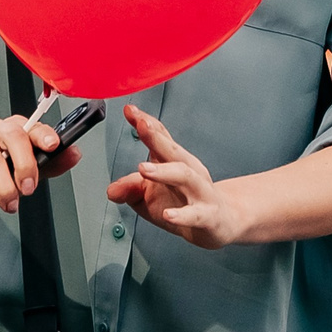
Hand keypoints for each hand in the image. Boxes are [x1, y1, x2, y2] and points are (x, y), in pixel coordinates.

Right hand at [0, 113, 74, 227]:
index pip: (32, 127)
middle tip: (28, 188)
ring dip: (4, 188)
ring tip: (9, 205)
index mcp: (12, 130)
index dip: (44, 135)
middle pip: (14, 136)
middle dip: (25, 164)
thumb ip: (47, 163)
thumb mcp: (18, 168)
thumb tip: (74, 154)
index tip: (53, 146)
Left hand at [105, 105, 243, 249]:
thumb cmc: (183, 202)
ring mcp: (200, 191)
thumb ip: (130, 188)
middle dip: (156, 137)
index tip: (130, 110)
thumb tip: (111, 190)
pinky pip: (196, 214)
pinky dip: (182, 215)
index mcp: (173, 161)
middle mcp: (189, 170)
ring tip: (143, 169)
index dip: (145, 122)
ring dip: (164, 171)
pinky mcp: (208, 215)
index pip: (160, 137)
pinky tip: (169, 215)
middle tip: (141, 126)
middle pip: (172, 150)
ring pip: (185, 176)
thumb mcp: (148, 195)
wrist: (220, 221)